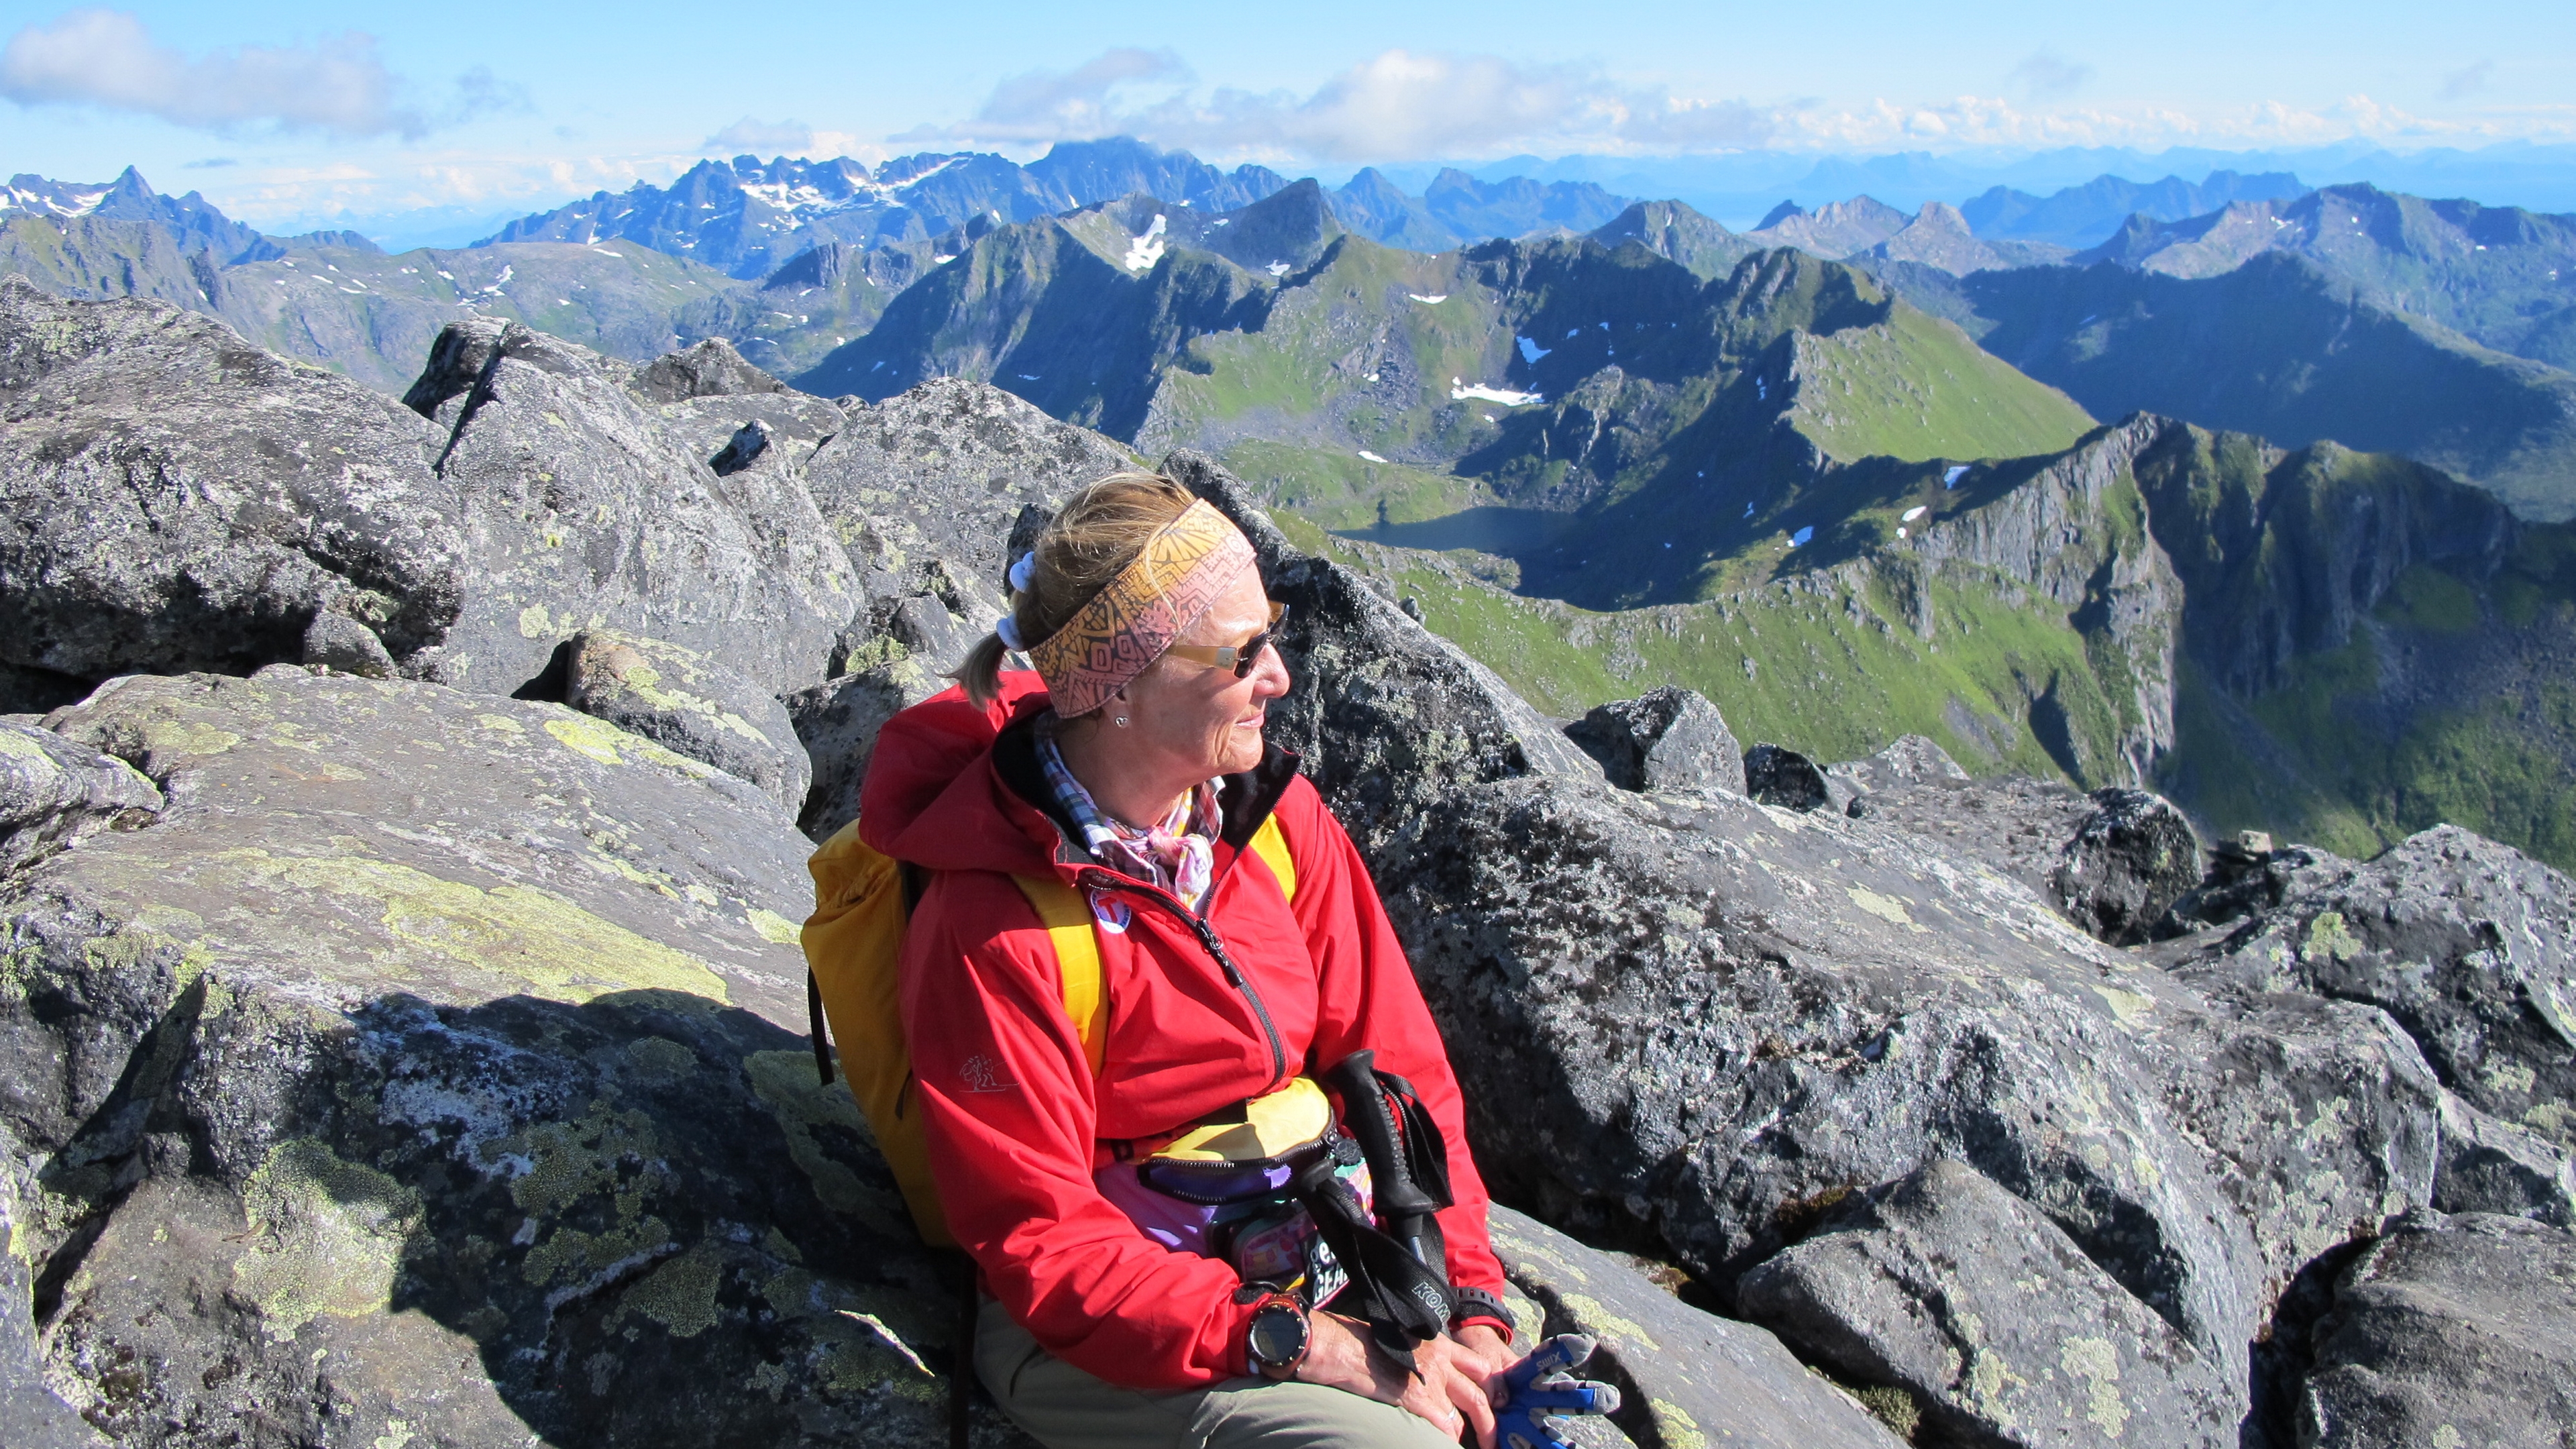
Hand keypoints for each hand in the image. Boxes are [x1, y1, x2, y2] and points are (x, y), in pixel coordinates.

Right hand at [1297, 1313, 1504, 1446]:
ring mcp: (1431, 1378)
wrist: (1339, 1346)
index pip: (1479, 1365)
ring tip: (1480, 1447)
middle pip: (1481, 1391)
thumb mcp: (1401, 1341)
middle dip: (1492, 1418)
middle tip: (1496, 1438)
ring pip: (1469, 1410)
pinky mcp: (1417, 1397)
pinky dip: (1449, 1439)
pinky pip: (1445, 1425)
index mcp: (1438, 1343)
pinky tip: (1446, 1445)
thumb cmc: (1360, 1343)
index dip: (1493, 1387)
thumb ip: (1421, 1356)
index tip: (1499, 1403)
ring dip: (1476, 1434)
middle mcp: (1440, 1358)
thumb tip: (1427, 1377)